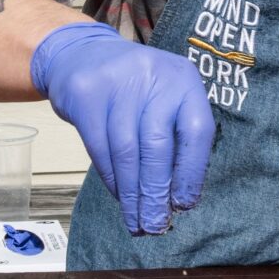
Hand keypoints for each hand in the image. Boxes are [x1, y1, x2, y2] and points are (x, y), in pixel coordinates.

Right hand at [29, 21, 215, 234]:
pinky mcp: (86, 94)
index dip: (191, 172)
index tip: (184, 205)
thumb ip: (175, 136)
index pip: (197, 130)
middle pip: (157, 146)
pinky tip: (119, 195)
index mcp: (184, 79)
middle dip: (156, 192)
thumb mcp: (163, 97)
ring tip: (136, 221)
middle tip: (155, 225)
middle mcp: (155, 76)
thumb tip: (178, 197)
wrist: (82, 54)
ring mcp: (117, 82)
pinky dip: (111, 178)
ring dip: (132, 193)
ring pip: (126, 151)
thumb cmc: (134, 89)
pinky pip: (100, 148)